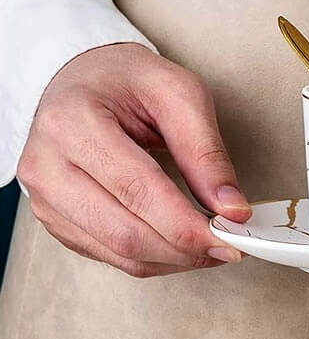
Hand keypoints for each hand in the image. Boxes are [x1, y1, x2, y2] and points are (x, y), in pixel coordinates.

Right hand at [17, 43, 250, 277]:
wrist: (80, 79)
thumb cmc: (126, 81)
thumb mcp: (178, 94)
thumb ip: (207, 153)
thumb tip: (232, 210)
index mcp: (72, 123)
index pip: (137, 192)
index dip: (188, 226)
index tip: (230, 238)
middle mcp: (47, 165)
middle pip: (126, 234)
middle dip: (186, 250)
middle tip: (228, 247)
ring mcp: (45, 198)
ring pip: (120, 254)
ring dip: (175, 260)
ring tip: (210, 246)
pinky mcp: (55, 220)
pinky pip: (112, 257)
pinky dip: (155, 259)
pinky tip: (180, 244)